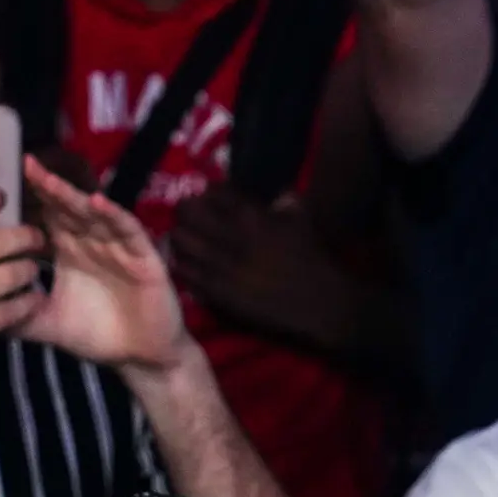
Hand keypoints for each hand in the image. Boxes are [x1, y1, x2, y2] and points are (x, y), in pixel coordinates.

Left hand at [20, 159, 198, 376]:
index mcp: (69, 251)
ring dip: (73, 196)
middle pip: (68, 207)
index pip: (47, 217)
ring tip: (51, 182)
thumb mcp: (50, 325)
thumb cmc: (97, 335)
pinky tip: (98, 204)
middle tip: (26, 166)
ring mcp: (118, 247)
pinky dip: (115, 216)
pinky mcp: (144, 258)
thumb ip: (18, 318)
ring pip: (94, 214)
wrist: (139, 357)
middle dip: (48, 187)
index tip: (3, 185)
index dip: (29, 199)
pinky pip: (128, 231)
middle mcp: (92, 242)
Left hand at [168, 185, 372, 358]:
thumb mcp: (302, 220)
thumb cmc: (312, 260)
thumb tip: (276, 196)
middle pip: (189, 213)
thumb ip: (285, 202)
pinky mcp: (220, 293)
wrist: (319, 304)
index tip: (206, 199)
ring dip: (178, 239)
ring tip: (181, 240)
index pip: (214, 192)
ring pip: (181, 243)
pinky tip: (184, 265)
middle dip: (184, 212)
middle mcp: (232, 237)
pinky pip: (188, 274)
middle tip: (186, 217)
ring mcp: (223, 266)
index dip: (206, 194)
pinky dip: (182, 267)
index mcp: (252, 216)